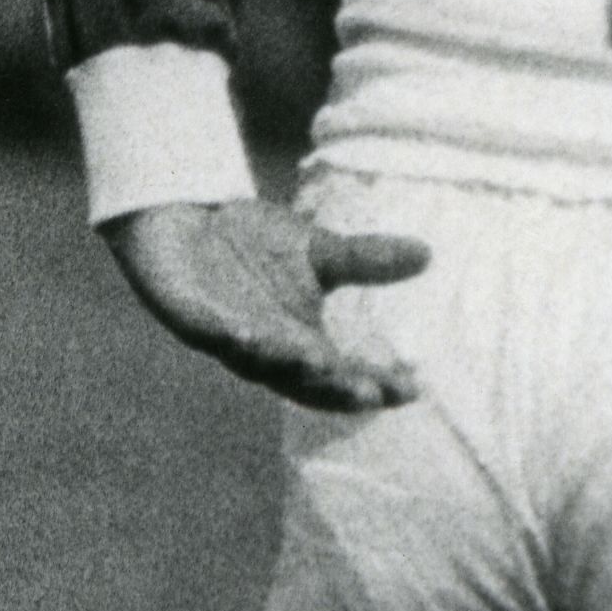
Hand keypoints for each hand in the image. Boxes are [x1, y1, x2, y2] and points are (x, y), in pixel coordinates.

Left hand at [106, 200, 428, 410]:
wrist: (184, 218)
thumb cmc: (251, 245)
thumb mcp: (318, 251)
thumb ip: (365, 261)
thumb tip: (426, 253)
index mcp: (300, 344)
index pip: (344, 374)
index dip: (375, 384)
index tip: (411, 388)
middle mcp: (266, 352)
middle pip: (304, 381)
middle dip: (336, 387)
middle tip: (369, 392)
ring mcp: (225, 339)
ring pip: (257, 362)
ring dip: (285, 364)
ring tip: (316, 361)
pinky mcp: (187, 316)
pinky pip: (207, 331)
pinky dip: (224, 335)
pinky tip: (243, 331)